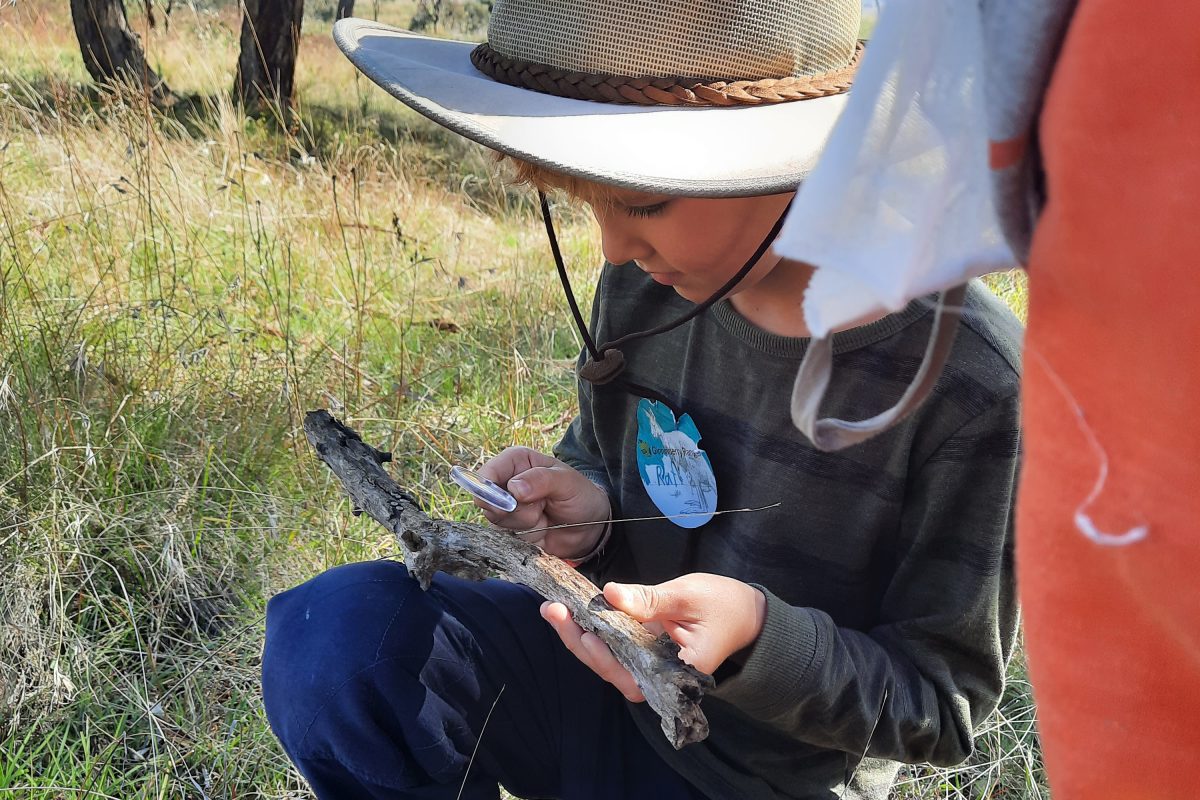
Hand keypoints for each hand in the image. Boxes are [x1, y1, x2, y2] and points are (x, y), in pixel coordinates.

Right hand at [475, 447, 610, 559]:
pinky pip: (503, 536)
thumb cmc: (580, 496)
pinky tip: (540, 529)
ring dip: (522, 523)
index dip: (491, 488)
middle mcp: (506, 482)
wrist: (590, 527)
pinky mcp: (509, 528)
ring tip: (544, 515)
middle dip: (513, 509)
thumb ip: (541, 480)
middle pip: (486, 499)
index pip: (487, 472)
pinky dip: (523, 536)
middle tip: (539, 508)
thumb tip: (513, 488)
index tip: (512, 500)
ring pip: (495, 519)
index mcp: (516, 462)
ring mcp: (506, 507)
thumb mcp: (567, 482)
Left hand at [540, 573, 766, 701]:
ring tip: (552, 608)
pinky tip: (570, 609)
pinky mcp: (642, 650)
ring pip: (606, 658)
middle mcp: (658, 676)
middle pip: (610, 669)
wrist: (746, 613)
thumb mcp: (688, 595)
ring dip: (577, 633)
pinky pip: (612, 645)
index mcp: (676, 672)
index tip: (584, 634)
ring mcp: (648, 664)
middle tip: (552, 610)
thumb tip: (609, 594)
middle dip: (577, 640)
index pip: (631, 674)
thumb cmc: (724, 604)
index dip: (604, 658)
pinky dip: (591, 627)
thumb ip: (650, 599)